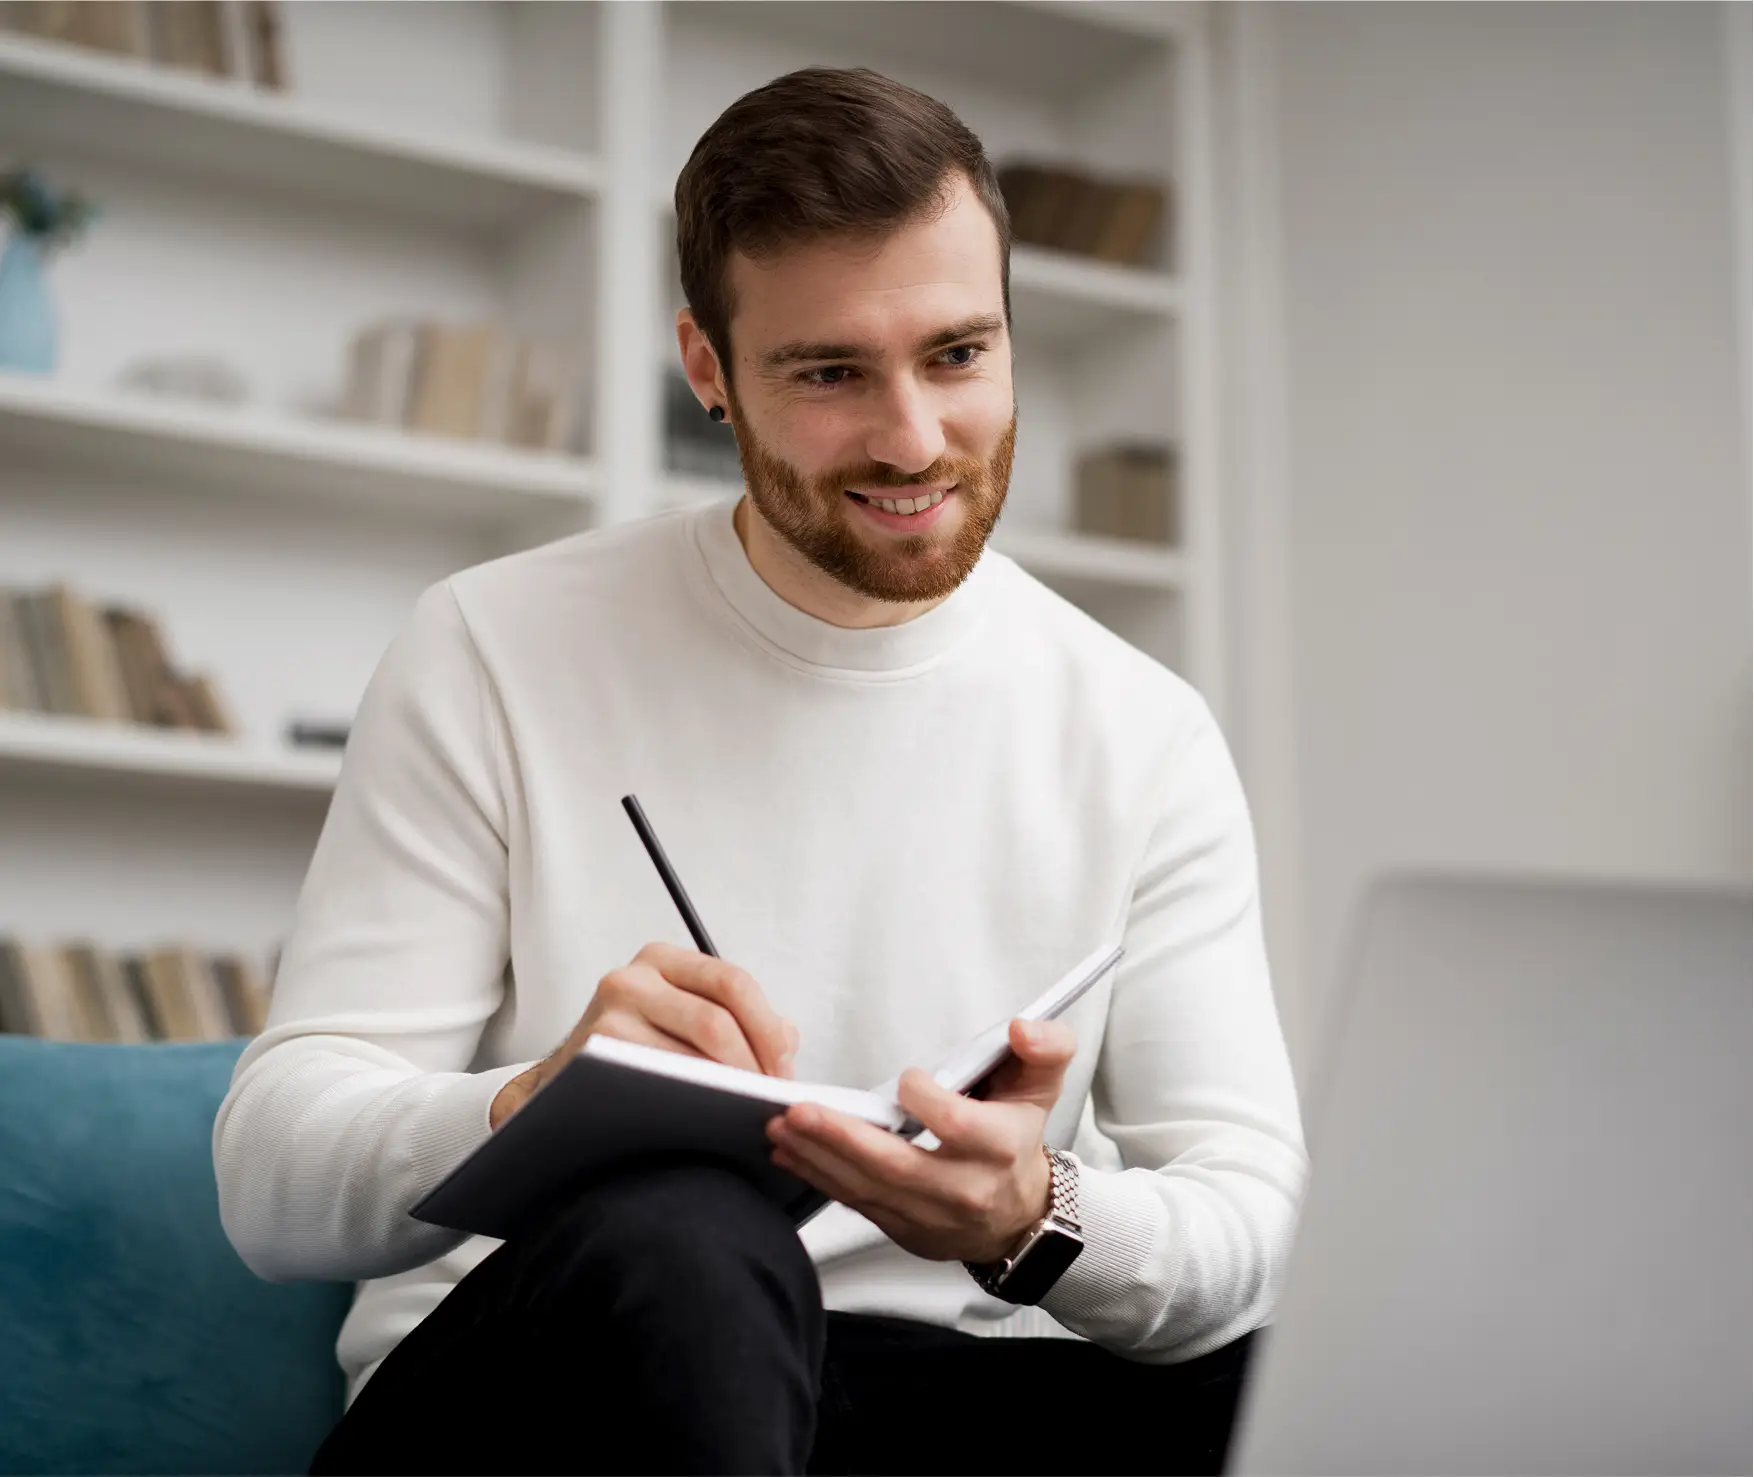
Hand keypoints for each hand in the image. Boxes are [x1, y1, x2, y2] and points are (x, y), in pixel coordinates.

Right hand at [490, 942, 798, 1129]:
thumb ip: (738, 1020)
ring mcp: (609, 1014)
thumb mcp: (682, 1018)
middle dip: (753, 1065)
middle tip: (768, 1099)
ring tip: (746, 1111)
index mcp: (663, 959)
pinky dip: (693, 1103)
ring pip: (691, 1055)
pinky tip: (708, 1118)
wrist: (567, 1085)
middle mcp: (632, 978)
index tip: (784, 1070)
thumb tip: (787, 1043)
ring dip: (728, 1089)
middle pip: (717, 1020)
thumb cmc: (638, 1052)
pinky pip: (661, 1082)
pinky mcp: (596, 1055)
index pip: (733, 982)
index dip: (767, 1030)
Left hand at [765, 1018, 1075, 1263]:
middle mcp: (963, 1188)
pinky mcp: (903, 1230)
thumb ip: (1045, 1047)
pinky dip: (820, 1177)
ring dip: (818, 1158)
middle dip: (843, 1139)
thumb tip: (1022, 1028)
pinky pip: (856, 1204)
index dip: (927, 1102)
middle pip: (897, 1166)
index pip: (956, 1125)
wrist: (1019, 1215)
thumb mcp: (1042, 1085)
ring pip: (868, 1189)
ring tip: (781, 1127)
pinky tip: (790, 1152)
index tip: (907, 1079)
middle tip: (797, 1111)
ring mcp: (930, 1216)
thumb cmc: (1017, 1137)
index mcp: (998, 1146)